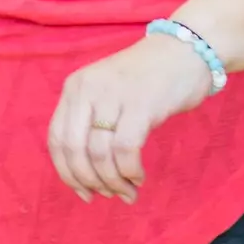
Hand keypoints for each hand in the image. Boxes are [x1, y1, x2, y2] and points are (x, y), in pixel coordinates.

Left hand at [47, 33, 216, 203]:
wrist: (187, 48)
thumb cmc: (149, 78)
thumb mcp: (108, 92)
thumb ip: (92, 123)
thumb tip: (86, 176)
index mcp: (75, 87)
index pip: (56, 139)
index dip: (67, 173)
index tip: (84, 193)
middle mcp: (88, 88)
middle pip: (75, 150)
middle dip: (89, 181)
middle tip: (108, 195)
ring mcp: (114, 94)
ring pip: (100, 154)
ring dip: (113, 181)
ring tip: (128, 191)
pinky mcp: (140, 103)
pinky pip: (125, 149)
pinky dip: (130, 170)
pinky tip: (138, 177)